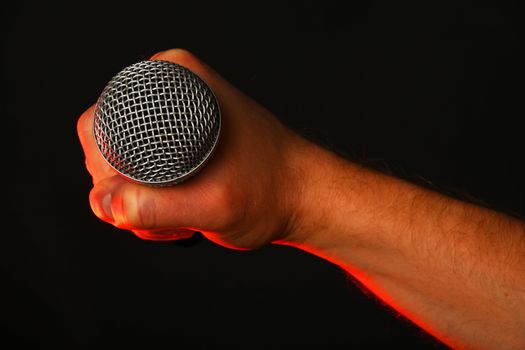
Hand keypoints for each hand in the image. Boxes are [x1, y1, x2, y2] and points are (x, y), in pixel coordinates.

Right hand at [78, 49, 302, 248]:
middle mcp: (169, 91)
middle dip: (128, 193)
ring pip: (120, 168)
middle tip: (172, 212)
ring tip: (184, 213)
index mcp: (173, 81)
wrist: (301, 197)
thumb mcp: (214, 204)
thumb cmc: (270, 192)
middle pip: (104, 149)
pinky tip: (183, 212)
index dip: (110, 173)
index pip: (98, 126)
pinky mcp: (179, 142)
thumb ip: (154, 207)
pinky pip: (140, 175)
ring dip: (142, 203)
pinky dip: (153, 202)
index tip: (151, 199)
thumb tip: (104, 203)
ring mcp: (174, 118)